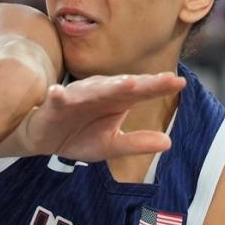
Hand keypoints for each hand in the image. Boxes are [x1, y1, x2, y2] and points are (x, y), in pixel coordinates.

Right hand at [18, 73, 185, 162]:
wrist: (44, 139)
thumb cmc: (80, 136)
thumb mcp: (111, 145)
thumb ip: (137, 143)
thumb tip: (169, 142)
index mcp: (117, 101)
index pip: (141, 91)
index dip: (159, 86)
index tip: (180, 82)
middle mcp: (99, 93)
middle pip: (121, 86)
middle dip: (140, 82)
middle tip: (162, 80)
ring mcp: (76, 97)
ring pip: (92, 90)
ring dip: (106, 86)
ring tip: (125, 84)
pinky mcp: (55, 105)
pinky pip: (57, 98)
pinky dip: (57, 95)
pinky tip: (57, 92)